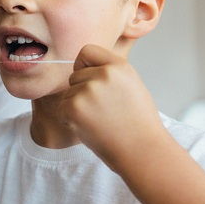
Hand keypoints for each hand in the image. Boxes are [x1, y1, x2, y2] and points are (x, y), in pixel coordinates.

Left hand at [61, 44, 164, 169]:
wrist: (142, 151)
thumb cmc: (138, 123)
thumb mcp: (132, 85)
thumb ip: (110, 73)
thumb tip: (85, 67)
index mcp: (119, 66)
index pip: (87, 51)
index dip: (85, 66)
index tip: (91, 80)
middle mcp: (103, 74)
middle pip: (75, 74)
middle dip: (82, 90)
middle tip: (103, 110)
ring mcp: (88, 90)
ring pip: (68, 93)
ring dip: (77, 106)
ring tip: (100, 120)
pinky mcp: (74, 108)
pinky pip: (62, 108)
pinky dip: (70, 119)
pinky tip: (90, 127)